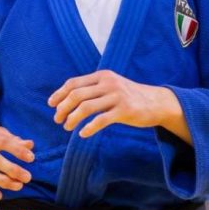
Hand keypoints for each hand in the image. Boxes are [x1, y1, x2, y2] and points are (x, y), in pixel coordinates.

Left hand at [49, 70, 183, 139]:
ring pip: (86, 107)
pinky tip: (83, 134)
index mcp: (102, 76)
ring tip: (67, 127)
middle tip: (58, 120)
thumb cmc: (130, 96)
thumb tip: (67, 98)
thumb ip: (93, 89)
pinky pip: (101, 120)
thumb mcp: (111, 86)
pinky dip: (89, 128)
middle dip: (63, 108)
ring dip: (72, 119)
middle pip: (76, 95)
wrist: (157, 102)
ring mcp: (117, 96)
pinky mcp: (125, 111)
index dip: (59, 94)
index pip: (74, 83)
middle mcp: (108, 83)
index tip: (51, 105)